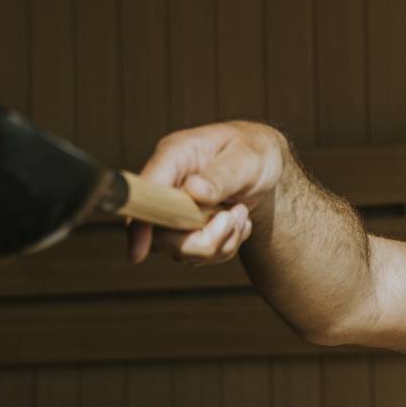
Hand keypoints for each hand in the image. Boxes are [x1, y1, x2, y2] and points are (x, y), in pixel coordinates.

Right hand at [127, 121, 286, 263]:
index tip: (139, 252)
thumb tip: (194, 191)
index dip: (140, 222)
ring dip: (220, 243)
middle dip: (204, 240)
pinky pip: (197, 255)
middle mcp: (167, 184)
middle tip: (234, 218)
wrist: (266, 165)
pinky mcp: (184, 228)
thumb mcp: (247, 158)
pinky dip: (224, 246)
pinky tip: (237, 223)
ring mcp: (173, 210)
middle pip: (161, 233)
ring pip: (181, 250)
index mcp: (175, 156)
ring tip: (241, 215)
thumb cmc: (254, 151)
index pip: (147, 191)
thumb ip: (221, 175)